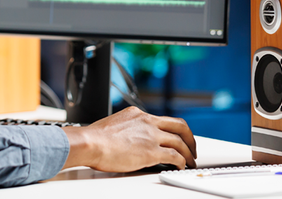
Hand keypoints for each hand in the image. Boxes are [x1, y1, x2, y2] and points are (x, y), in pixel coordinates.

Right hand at [61, 106, 196, 171]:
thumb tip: (130, 140)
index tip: (177, 137)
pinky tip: (181, 167)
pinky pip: (175, 156)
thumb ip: (127, 129)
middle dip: (190, 138)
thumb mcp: (114, 125)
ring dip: (189, 154)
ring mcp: (151, 136)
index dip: (174, 130)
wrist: (90, 142)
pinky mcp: (151, 151)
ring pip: (180, 142)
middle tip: (192, 148)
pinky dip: (182, 162)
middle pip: (179, 126)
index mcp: (137, 114)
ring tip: (190, 162)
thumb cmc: (94, 138)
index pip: (163, 120)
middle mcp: (147, 121)